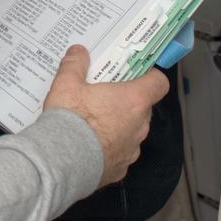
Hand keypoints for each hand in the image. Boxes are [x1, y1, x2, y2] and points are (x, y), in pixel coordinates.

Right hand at [42, 45, 169, 187]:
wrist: (61, 162)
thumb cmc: (71, 119)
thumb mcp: (67, 84)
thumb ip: (75, 65)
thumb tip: (78, 51)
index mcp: (133, 100)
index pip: (159, 83)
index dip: (150, 77)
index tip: (136, 74)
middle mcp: (139, 126)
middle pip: (143, 107)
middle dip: (127, 101)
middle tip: (105, 95)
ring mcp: (132, 149)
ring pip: (132, 131)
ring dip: (119, 125)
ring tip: (93, 123)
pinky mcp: (121, 169)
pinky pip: (120, 153)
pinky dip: (110, 148)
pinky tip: (89, 145)